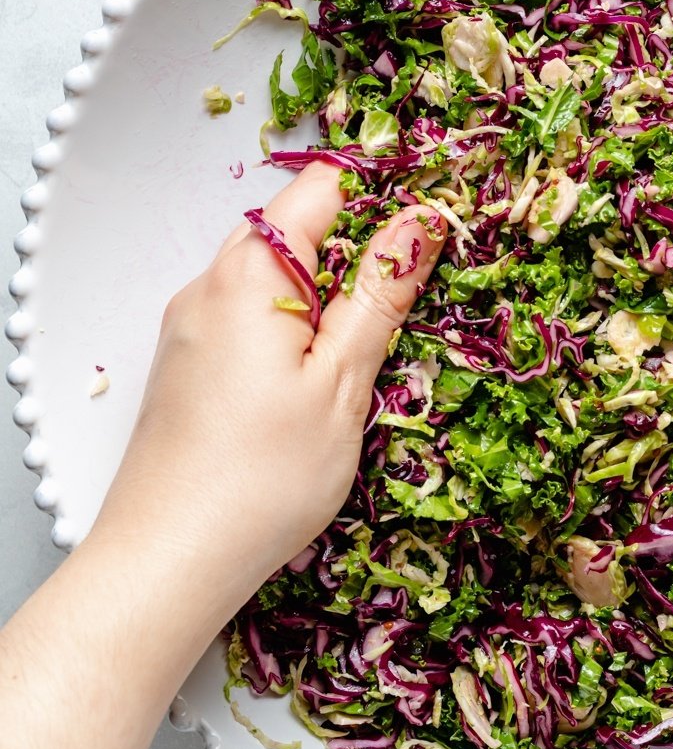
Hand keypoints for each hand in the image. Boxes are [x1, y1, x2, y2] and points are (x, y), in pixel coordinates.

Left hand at [90, 163, 444, 602]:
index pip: (321, 189)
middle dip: (356, 255)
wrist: (167, 559)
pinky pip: (245, 320)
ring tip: (360, 361)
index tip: (429, 236)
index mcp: (250, 272)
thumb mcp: (344, 381)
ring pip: (271, 280)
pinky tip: (311, 389)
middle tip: (407, 308)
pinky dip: (288, 334)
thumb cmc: (261, 478)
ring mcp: (189, 326)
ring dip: (323, 302)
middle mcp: (208, 284)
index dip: (381, 200)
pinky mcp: (184, 365)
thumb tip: (420, 222)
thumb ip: (381, 294)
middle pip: (294, 231)